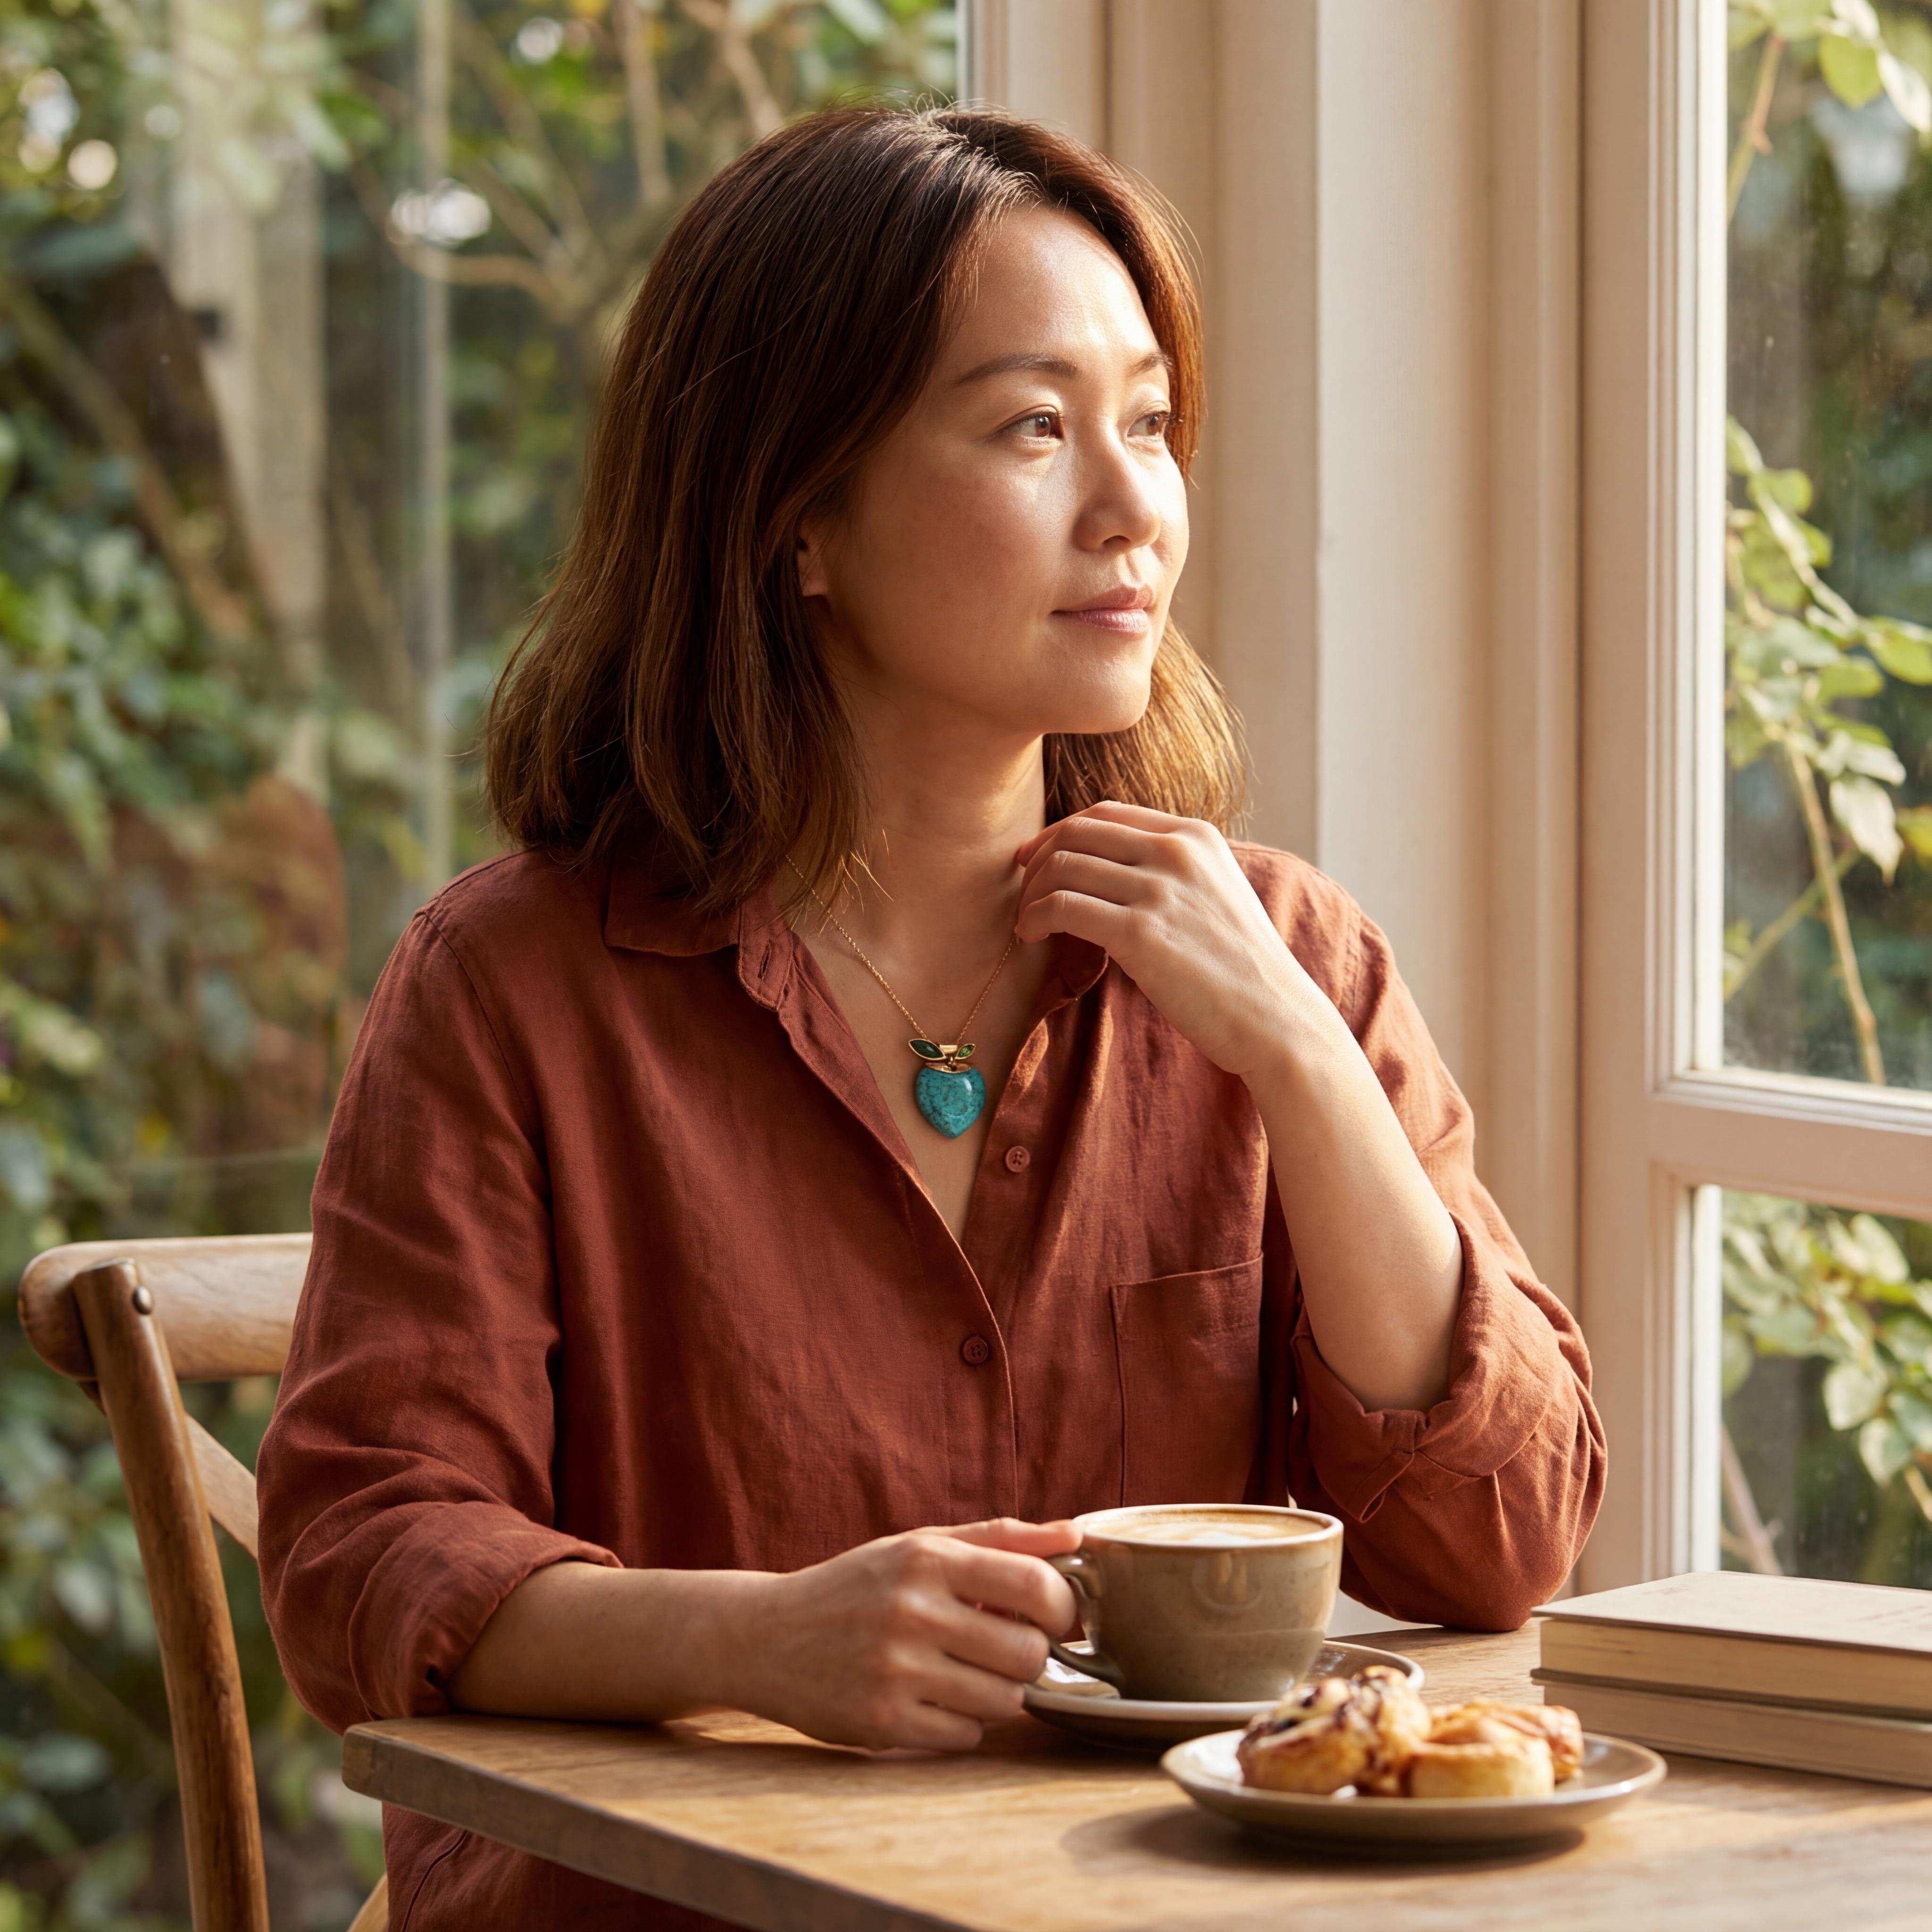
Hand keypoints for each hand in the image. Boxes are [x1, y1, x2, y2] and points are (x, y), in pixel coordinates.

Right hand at [739, 1517, 1079, 1751]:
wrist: (766, 1636)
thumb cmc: (857, 1586)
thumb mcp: (919, 1545)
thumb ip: (1001, 1538)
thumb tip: (1076, 1534)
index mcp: (927, 1559)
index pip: (1034, 1585)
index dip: (1062, 1608)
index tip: (1053, 1618)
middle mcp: (912, 1611)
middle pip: (1027, 1653)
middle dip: (1030, 1657)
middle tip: (1006, 1651)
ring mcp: (895, 1670)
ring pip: (1003, 1702)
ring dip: (998, 1694)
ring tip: (967, 1675)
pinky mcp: (881, 1722)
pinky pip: (965, 1737)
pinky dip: (963, 1726)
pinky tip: (934, 1701)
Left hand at [1014, 802, 1336, 1080]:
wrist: (1276, 1018)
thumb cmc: (1241, 969)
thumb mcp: (1214, 894)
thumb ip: (1170, 872)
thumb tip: (1107, 870)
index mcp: (1196, 835)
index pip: (1106, 813)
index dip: (1059, 832)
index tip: (1035, 857)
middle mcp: (1177, 851)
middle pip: (1077, 832)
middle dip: (1039, 860)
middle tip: (1024, 893)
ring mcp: (1160, 889)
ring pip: (1063, 866)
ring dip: (1032, 894)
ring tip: (1027, 922)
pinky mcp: (1141, 933)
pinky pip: (1063, 907)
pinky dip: (1036, 918)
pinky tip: (1033, 936)